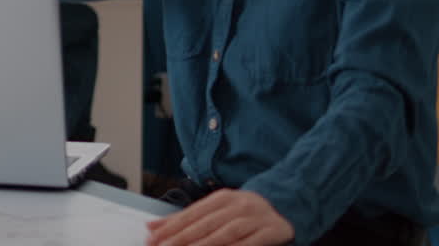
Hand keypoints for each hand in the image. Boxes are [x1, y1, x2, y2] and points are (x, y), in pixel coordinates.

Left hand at [146, 189, 293, 245]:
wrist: (286, 206)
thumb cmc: (245, 211)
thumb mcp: (216, 209)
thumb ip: (185, 219)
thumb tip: (152, 227)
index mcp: (222, 198)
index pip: (191, 214)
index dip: (171, 227)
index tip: (153, 238)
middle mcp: (237, 205)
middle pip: (205, 223)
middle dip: (182, 237)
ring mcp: (255, 217)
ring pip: (226, 232)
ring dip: (205, 244)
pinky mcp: (271, 230)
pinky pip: (251, 242)